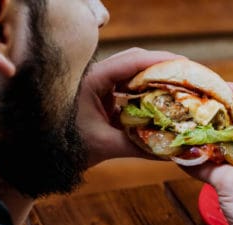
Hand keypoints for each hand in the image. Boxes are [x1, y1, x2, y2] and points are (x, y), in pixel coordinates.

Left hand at [76, 48, 183, 166]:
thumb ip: (139, 147)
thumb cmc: (67, 147)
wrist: (45, 155)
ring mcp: (98, 84)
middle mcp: (96, 76)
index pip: (131, 61)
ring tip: (179, 84)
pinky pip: (128, 86)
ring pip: (132, 71)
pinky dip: (146, 90)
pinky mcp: (101, 95)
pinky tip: (162, 99)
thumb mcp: (106, 146)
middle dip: (161, 66)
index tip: (183, 64)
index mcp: (93, 80)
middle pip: (134, 60)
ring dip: (155, 77)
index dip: (159, 61)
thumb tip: (171, 152)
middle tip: (187, 74)